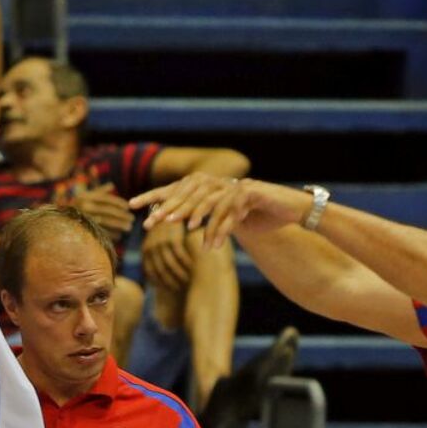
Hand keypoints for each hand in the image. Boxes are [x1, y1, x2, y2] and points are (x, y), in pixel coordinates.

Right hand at [71, 183, 133, 241]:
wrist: (58, 220)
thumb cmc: (76, 206)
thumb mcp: (85, 195)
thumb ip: (99, 191)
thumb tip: (112, 185)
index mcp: (86, 196)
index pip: (106, 199)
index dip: (118, 202)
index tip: (128, 207)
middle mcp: (84, 206)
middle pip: (108, 210)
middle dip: (122, 215)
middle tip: (132, 219)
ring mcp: (84, 218)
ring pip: (105, 221)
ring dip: (119, 225)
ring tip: (128, 228)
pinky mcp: (84, 229)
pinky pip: (100, 232)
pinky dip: (111, 234)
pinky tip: (119, 236)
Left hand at [130, 174, 310, 250]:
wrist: (294, 210)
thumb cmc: (264, 217)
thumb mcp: (235, 222)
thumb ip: (215, 223)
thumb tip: (196, 232)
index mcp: (214, 189)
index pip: (179, 191)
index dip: (156, 196)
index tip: (132, 204)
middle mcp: (222, 184)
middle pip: (189, 194)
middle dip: (170, 209)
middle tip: (152, 222)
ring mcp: (237, 186)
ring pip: (209, 202)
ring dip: (195, 217)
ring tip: (182, 230)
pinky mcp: (253, 193)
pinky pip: (232, 211)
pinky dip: (222, 228)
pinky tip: (212, 242)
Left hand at [140, 219, 193, 289]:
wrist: (171, 204)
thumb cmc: (167, 226)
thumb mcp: (159, 241)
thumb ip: (158, 257)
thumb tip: (157, 279)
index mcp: (145, 250)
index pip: (151, 273)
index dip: (161, 283)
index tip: (170, 290)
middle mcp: (150, 247)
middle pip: (161, 271)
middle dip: (171, 282)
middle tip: (181, 290)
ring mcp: (161, 242)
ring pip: (171, 265)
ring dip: (179, 275)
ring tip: (187, 281)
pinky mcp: (172, 237)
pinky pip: (180, 256)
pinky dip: (186, 263)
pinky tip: (193, 267)